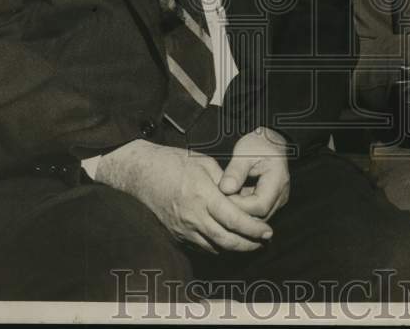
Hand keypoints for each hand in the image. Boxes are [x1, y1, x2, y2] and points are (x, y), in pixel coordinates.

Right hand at [95, 140, 271, 253]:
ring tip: (251, 243)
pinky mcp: (176, 233)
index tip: (268, 230)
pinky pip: (201, 245)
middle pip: (226, 239)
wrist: (141, 173)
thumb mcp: (204, 163)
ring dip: (235, 248)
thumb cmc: (173, 162)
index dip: (253, 228)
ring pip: (215, 247)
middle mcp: (193, 215)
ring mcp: (183, 228)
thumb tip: (241, 195)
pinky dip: (217, 246)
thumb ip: (224, 182)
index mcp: (202, 195)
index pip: (233, 219)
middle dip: (249, 243)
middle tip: (264, 240)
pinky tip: (227, 240)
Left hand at [219, 127, 290, 220]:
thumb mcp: (244, 152)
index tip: (223, 197)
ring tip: (224, 201)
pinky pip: (257, 212)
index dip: (240, 206)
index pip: (260, 206)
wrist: (269, 141)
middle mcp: (281, 194)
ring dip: (241, 212)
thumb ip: (235, 171)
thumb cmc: (257, 144)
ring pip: (258, 217)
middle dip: (239, 212)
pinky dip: (243, 209)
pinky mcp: (271, 202)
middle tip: (220, 202)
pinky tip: (231, 201)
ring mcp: (277, 200)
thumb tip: (224, 189)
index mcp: (278, 180)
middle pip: (260, 216)